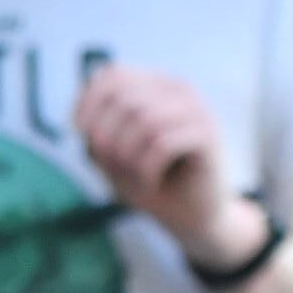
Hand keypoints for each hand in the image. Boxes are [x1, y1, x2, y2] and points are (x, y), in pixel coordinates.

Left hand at [73, 64, 239, 250]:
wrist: (194, 216)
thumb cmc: (150, 181)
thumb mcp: (113, 153)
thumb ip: (96, 129)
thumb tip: (83, 119)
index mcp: (157, 85)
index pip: (113, 75)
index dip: (88, 105)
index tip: (83, 138)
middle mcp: (180, 90)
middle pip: (125, 98)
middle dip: (106, 136)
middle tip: (111, 165)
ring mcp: (198, 111)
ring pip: (145, 120)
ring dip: (127, 155)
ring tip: (132, 176)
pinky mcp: (209, 136)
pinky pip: (163, 144)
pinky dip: (146, 169)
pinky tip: (150, 183)